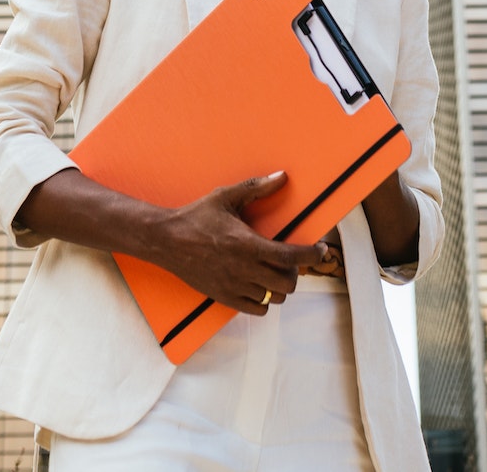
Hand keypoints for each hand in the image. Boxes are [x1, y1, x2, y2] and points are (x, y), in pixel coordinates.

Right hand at [145, 171, 328, 313]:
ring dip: (280, 287)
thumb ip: (256, 187)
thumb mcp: (226, 196)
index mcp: (249, 245)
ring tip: (275, 272)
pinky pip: (257, 309)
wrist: (166, 240)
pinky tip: (259, 285)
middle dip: (296, 272)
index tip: (321, 250)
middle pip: (288, 283)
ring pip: (275, 298)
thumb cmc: (196, 216)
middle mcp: (245, 270)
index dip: (313, 255)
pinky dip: (265, 300)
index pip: (292, 257)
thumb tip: (282, 176)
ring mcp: (235, 286)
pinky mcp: (225, 297)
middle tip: (292, 260)